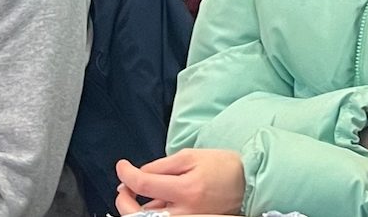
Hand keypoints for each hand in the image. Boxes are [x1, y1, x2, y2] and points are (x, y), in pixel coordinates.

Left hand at [115, 150, 244, 214]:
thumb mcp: (191, 156)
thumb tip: (138, 174)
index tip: (121, 166)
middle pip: (139, 214)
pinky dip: (151, 211)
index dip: (126, 174)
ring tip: (137, 191)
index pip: (143, 185)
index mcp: (185, 190)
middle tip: (123, 187)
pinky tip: (154, 199)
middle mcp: (184, 212)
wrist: (246, 183)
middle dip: (123, 200)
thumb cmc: (222, 166)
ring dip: (135, 207)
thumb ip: (162, 166)